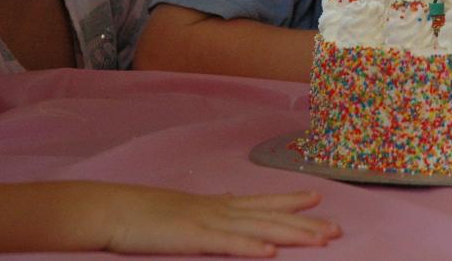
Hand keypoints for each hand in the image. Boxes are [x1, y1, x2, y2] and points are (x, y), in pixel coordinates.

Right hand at [103, 186, 339, 255]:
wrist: (114, 210)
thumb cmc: (145, 214)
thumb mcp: (185, 210)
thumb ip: (210, 209)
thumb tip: (227, 203)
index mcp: (218, 205)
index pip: (263, 201)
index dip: (292, 200)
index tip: (319, 198)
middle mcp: (220, 210)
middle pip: (271, 216)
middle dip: (306, 224)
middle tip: (337, 229)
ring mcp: (209, 223)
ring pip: (260, 229)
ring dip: (292, 235)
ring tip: (320, 240)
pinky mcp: (194, 238)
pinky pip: (228, 244)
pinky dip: (251, 247)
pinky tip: (272, 253)